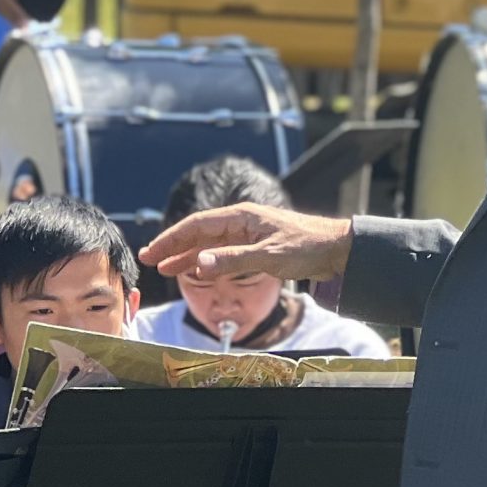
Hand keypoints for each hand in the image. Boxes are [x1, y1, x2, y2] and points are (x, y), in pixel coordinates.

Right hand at [141, 205, 350, 286]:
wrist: (337, 249)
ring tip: (165, 269)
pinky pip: (223, 252)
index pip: (197, 225)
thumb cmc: (307, 248)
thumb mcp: (268, 256)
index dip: (172, 239)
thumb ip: (232, 260)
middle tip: (149, 260)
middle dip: (173, 246)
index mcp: (241, 216)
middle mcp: (241, 221)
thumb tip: (199, 263)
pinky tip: (197, 270)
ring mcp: (248, 233)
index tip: (152, 253)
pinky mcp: (256, 245)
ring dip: (187, 255)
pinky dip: (207, 261)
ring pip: (209, 243)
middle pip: (199, 232)